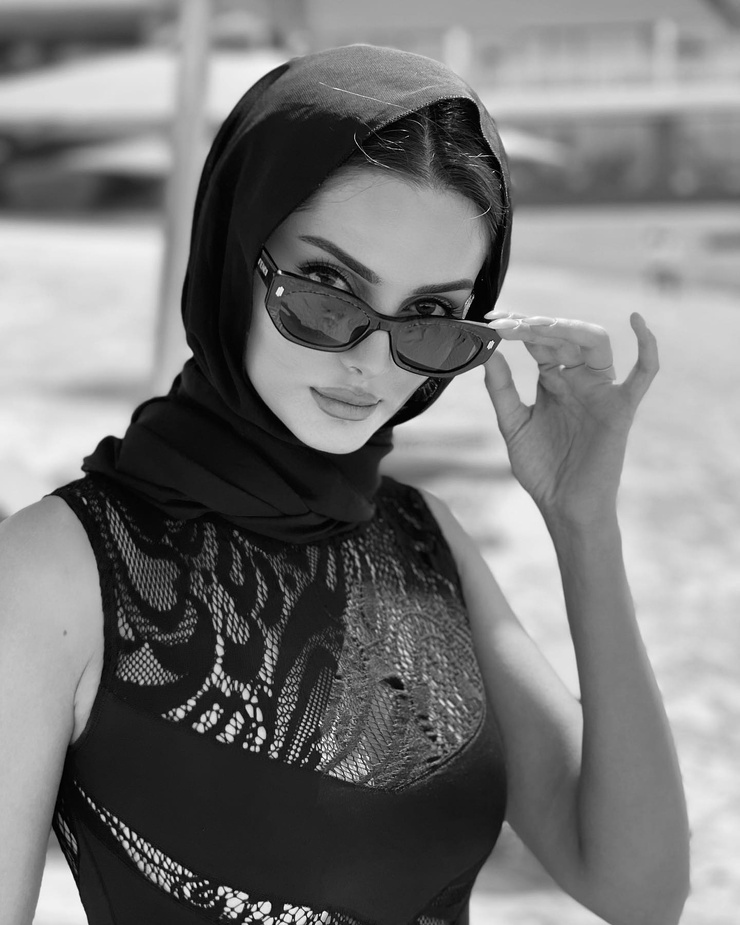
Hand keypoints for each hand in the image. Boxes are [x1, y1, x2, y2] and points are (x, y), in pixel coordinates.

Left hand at [482, 310, 658, 524]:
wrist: (562, 506)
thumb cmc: (541, 470)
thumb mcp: (513, 424)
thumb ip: (502, 390)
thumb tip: (488, 353)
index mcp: (553, 381)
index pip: (539, 343)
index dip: (519, 330)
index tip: (495, 321)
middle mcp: (578, 380)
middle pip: (564, 337)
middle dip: (537, 326)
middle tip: (510, 323)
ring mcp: (600, 391)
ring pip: (596, 343)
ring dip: (569, 329)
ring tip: (542, 325)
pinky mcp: (621, 408)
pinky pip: (644, 373)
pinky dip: (647, 346)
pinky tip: (638, 321)